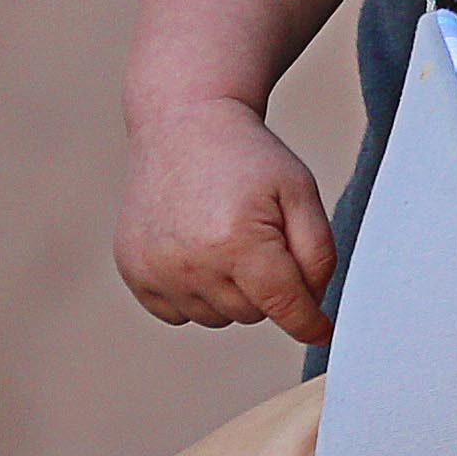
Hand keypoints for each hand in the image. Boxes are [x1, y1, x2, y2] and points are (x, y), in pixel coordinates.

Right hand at [117, 99, 343, 342]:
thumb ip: (318, 255)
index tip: (322, 333)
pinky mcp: (133, 271)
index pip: (284, 307)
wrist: (182, 123)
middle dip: (266, 285)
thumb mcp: (300, 192)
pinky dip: (194, 292)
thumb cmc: (247, 157)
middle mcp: (192, 264)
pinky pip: (178, 314)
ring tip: (224, 235)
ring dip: (229, 290)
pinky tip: (195, 247)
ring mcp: (156, 270)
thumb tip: (312, 311)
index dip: (308, 322)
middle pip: (253, 314)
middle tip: (259, 234)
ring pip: (217, 317)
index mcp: (238, 242)